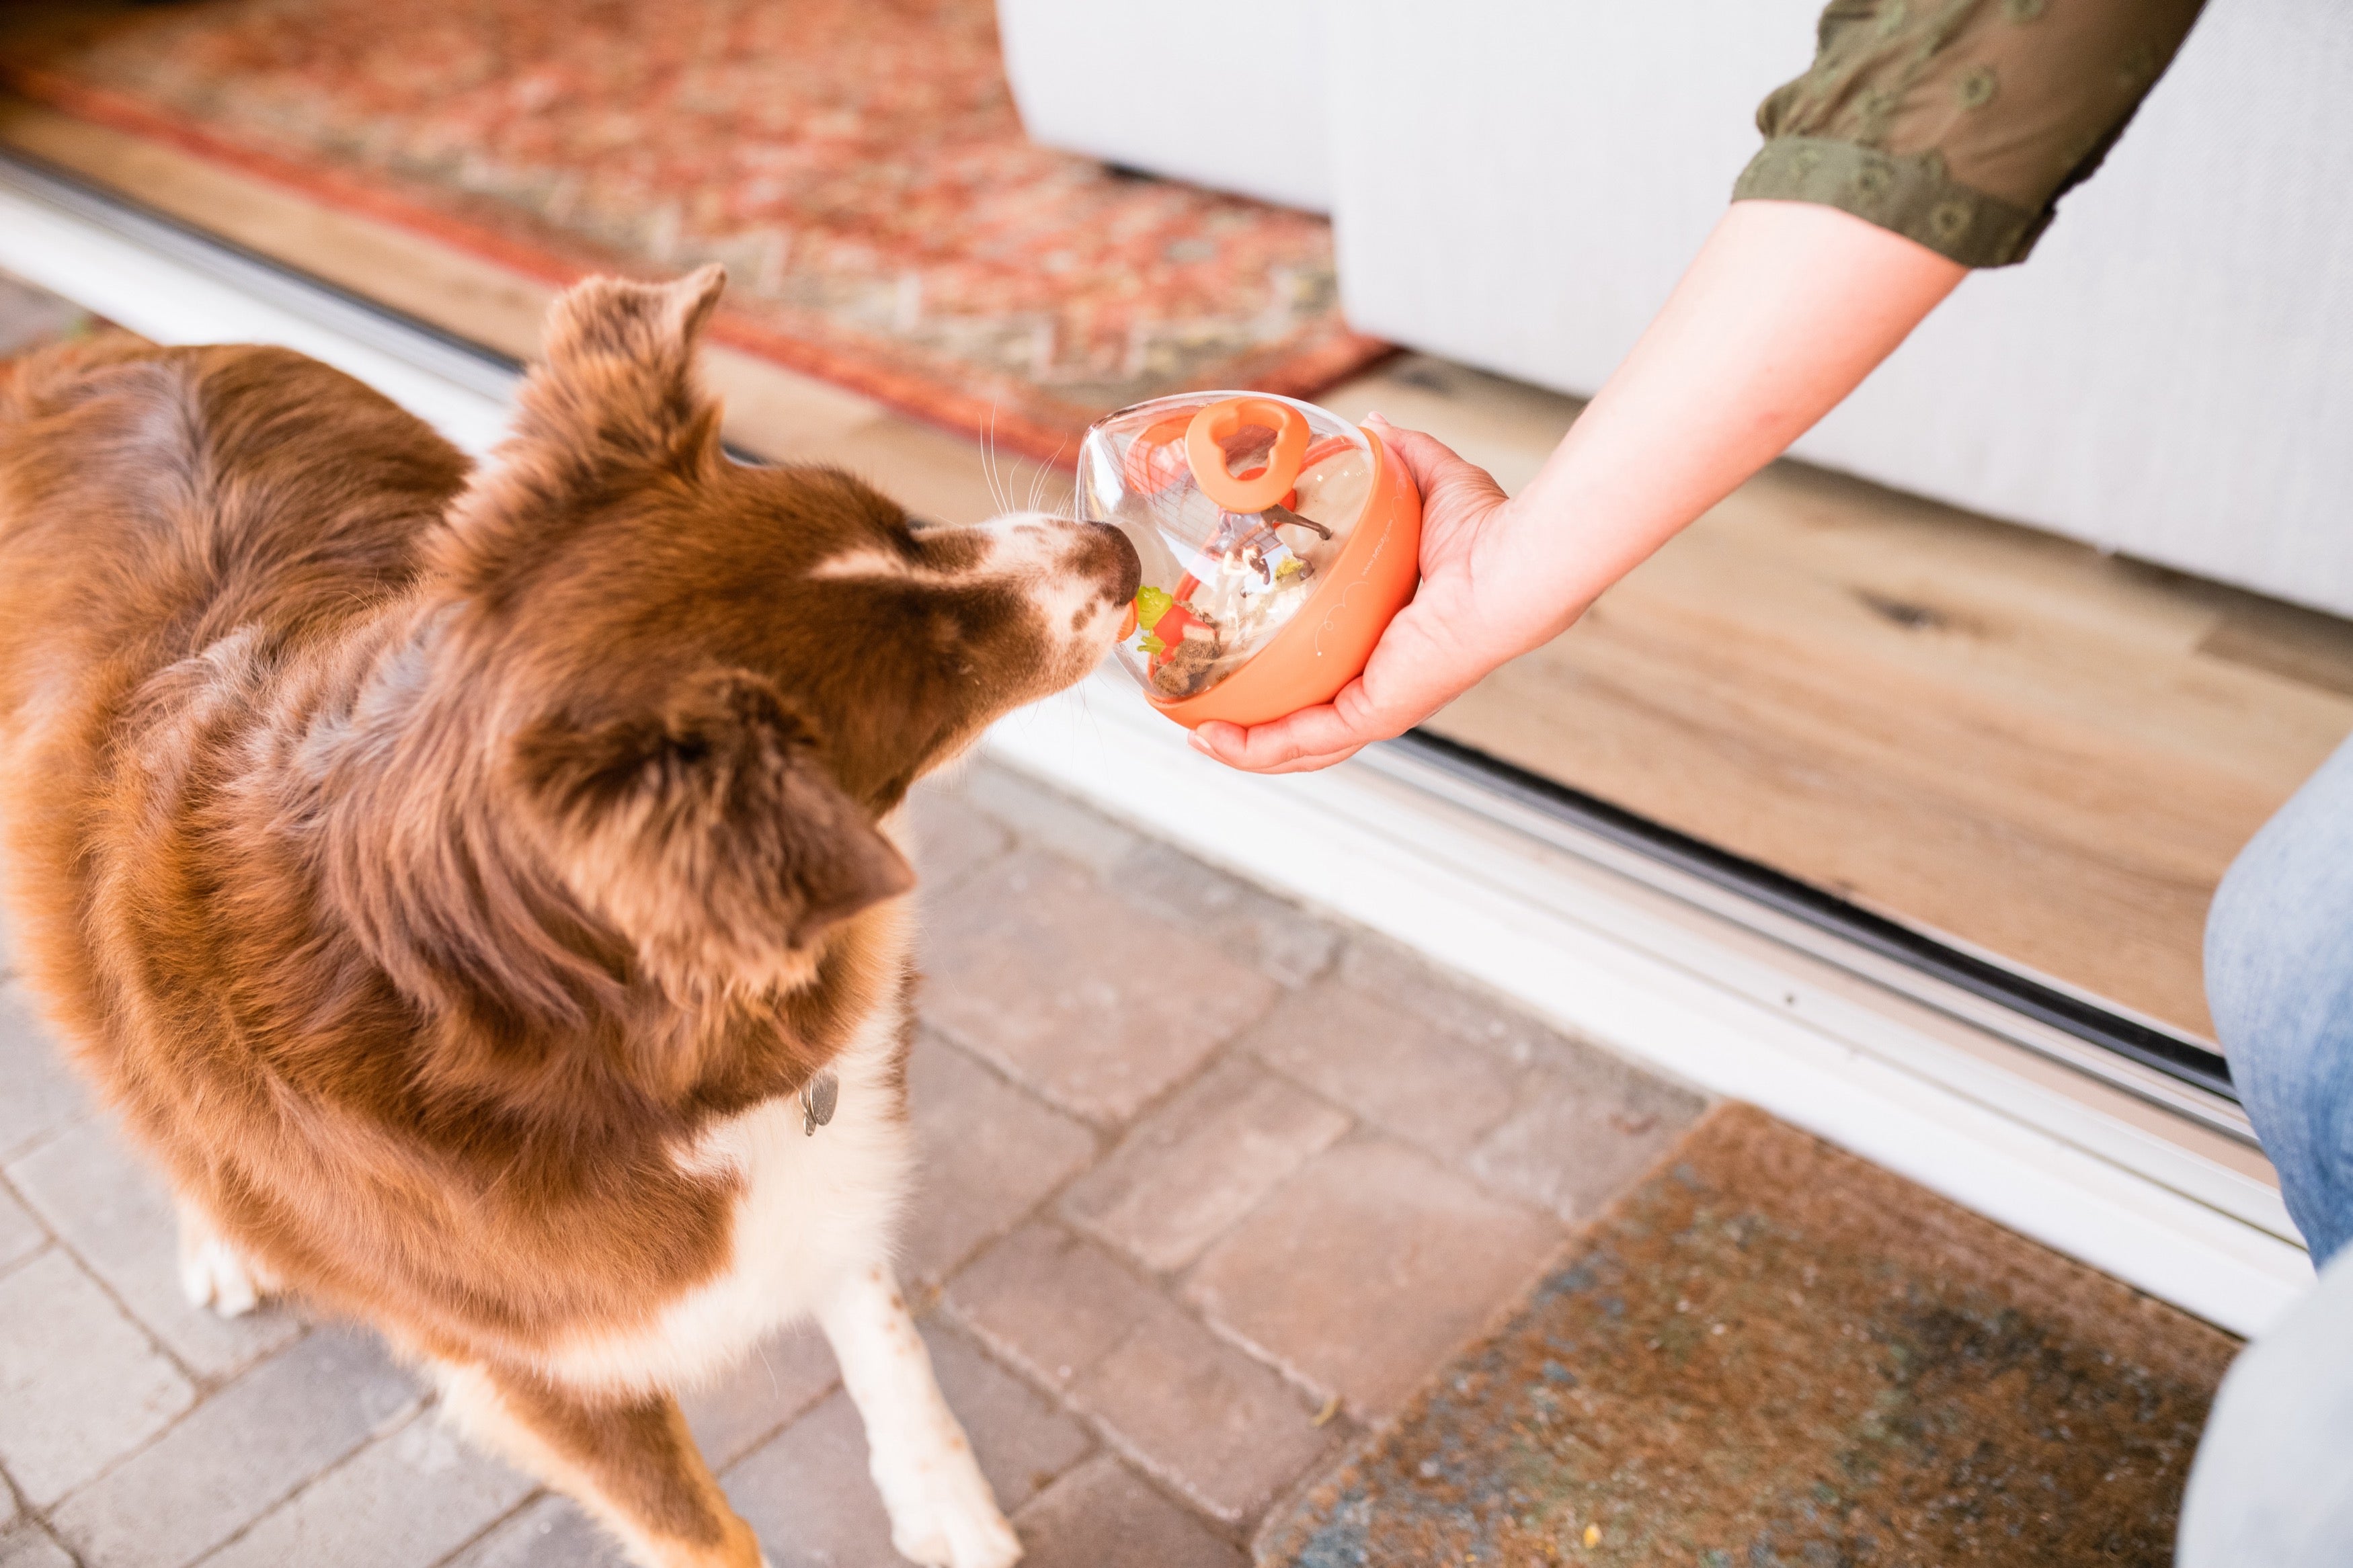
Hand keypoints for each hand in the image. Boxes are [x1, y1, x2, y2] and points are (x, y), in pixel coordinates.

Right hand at [1188, 416, 1533, 773]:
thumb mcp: (1429, 485)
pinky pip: (1307, 740)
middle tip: (1200, 715)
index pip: (1328, 675)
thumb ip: (1399, 457)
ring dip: (1243, 748)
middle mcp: (1383, 682)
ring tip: (1195, 736)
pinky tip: (1214, 738)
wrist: (1510, 562)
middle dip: (1251, 728)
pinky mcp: (1376, 710)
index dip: (1281, 678)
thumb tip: (1371, 426)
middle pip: (1306, 724)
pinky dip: (1257, 746)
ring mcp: (1379, 704)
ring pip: (1300, 745)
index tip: (1234, 665)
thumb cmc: (1489, 532)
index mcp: (1388, 643)